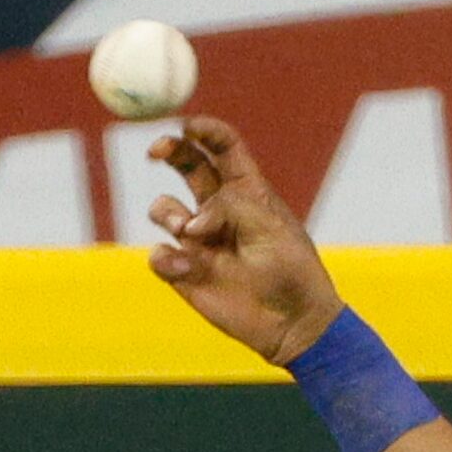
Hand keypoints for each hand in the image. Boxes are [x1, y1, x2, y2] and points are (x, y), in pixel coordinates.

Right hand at [146, 116, 344, 364]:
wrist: (293, 325)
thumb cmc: (292, 272)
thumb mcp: (270, 228)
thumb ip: (231, 209)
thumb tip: (192, 223)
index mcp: (247, 192)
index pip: (223, 148)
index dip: (204, 130)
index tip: (188, 126)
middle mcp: (219, 210)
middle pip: (186, 164)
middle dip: (169, 149)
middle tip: (158, 151)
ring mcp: (199, 240)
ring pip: (163, 208)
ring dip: (168, 212)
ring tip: (191, 233)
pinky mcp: (185, 272)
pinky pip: (159, 255)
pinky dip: (167, 258)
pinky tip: (188, 270)